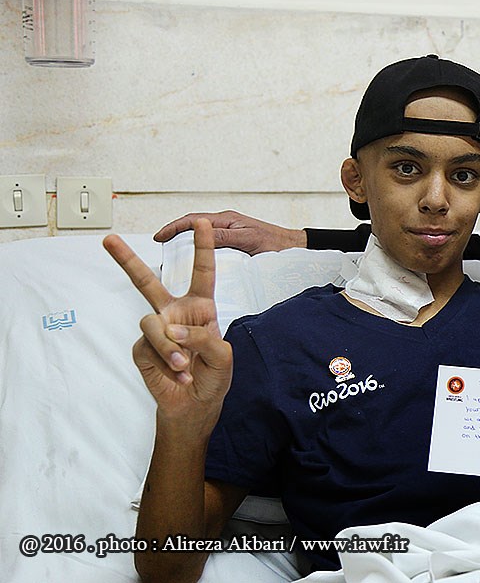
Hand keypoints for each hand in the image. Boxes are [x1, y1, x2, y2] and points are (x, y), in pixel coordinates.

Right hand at [104, 219, 231, 424]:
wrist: (195, 405)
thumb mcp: (222, 356)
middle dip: (126, 260)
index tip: (203, 221)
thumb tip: (171, 328)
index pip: (202, 272)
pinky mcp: (142, 349)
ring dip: (171, 346)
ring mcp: (156, 330)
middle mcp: (174, 313)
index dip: (203, 247)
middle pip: (147, 282)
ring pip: (153, 323)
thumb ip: (203, 337)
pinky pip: (149, 345)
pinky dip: (165, 358)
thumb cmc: (213, 377)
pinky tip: (177, 372)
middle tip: (108, 239)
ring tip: (184, 365)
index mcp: (200, 308)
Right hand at [154, 210, 306, 254]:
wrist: (294, 248)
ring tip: (171, 255)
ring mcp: (230, 233)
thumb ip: (224, 237)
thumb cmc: (276, 244)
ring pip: (201, 236)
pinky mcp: (235, 243)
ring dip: (185, 242)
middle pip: (193, 226)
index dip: (173, 228)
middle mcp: (226, 224)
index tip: (158, 237)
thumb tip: (199, 235)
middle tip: (159, 245)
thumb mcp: (247, 240)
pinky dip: (198, 250)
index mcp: (226, 220)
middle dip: (174, 233)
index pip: (193, 220)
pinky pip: (211, 245)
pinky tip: (194, 262)